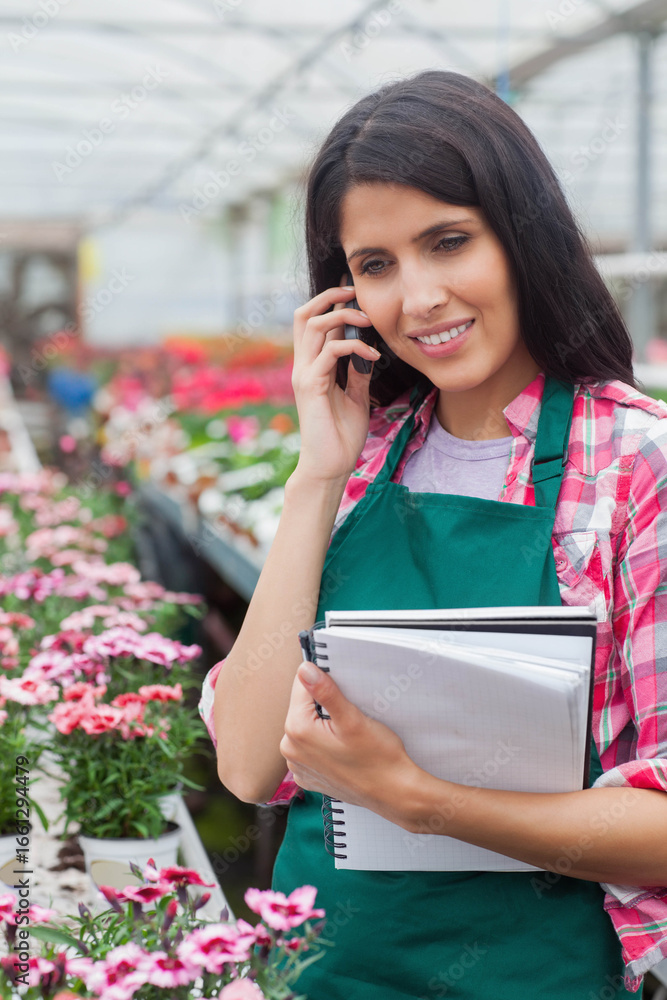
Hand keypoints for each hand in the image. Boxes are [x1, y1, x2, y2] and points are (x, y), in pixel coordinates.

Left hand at [280, 661, 415, 819]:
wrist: (393, 793)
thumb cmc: (378, 758)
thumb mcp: (353, 719)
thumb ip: (325, 692)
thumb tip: (304, 670)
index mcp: (297, 730)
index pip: (301, 686)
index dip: (323, 681)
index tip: (342, 691)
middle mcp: (290, 749)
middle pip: (303, 706)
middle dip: (323, 703)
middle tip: (349, 714)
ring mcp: (298, 765)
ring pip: (306, 725)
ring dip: (322, 723)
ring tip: (347, 733)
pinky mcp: (308, 775)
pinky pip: (310, 746)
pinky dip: (323, 742)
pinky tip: (343, 748)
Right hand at [290, 273, 380, 484]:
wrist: (330, 465)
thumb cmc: (341, 435)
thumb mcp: (356, 396)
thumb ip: (357, 372)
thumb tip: (368, 350)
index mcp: (312, 366)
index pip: (314, 322)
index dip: (331, 301)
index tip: (355, 291)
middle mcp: (303, 365)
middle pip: (304, 314)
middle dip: (330, 296)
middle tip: (356, 293)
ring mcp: (304, 375)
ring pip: (313, 325)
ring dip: (343, 316)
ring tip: (369, 321)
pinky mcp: (311, 387)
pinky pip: (330, 352)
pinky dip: (354, 347)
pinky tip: (373, 356)